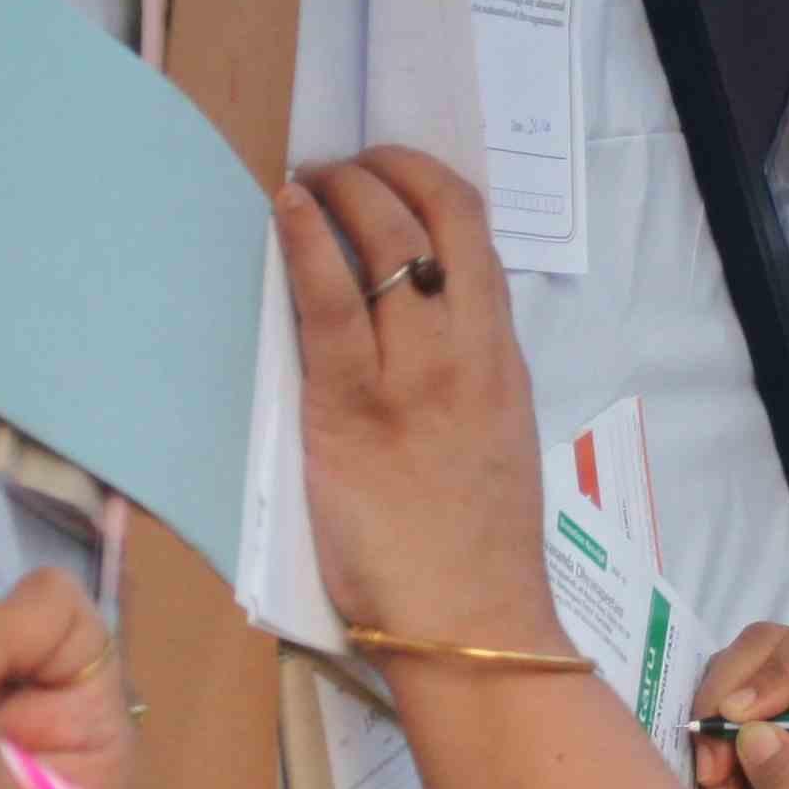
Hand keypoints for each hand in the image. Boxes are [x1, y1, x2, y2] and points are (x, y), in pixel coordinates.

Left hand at [272, 151, 563, 659]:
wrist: (468, 620)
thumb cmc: (474, 543)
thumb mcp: (496, 432)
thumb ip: (466, 369)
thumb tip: (412, 316)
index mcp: (501, 356)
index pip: (476, 232)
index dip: (429, 180)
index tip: (392, 169)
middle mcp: (464, 351)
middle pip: (434, 218)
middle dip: (382, 171)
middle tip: (340, 167)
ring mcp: (410, 376)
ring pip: (384, 243)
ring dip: (341, 192)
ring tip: (308, 183)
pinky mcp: (351, 409)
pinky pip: (327, 301)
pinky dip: (307, 241)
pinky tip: (287, 214)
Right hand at [685, 611, 788, 788]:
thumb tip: (751, 736)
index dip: (779, 666)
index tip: (738, 716)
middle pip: (765, 647)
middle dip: (727, 702)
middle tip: (715, 771)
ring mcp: (788, 703)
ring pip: (729, 679)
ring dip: (711, 738)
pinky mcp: (754, 728)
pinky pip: (713, 718)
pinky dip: (705, 760)